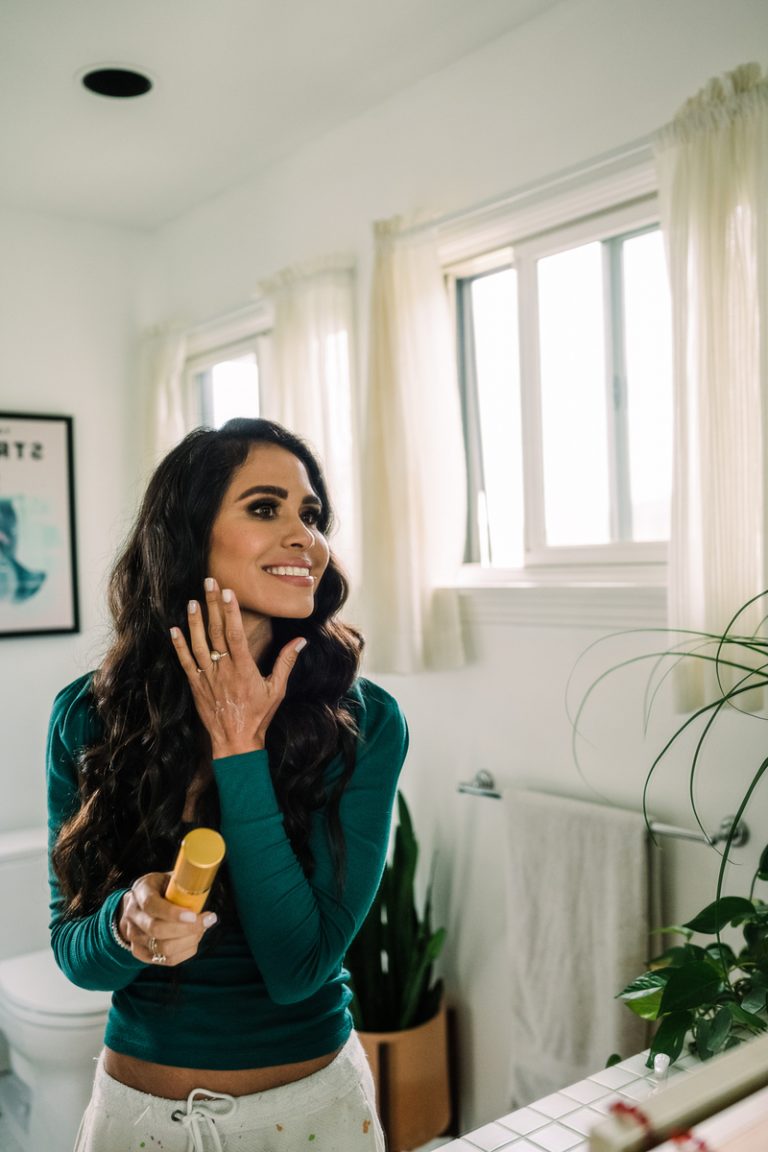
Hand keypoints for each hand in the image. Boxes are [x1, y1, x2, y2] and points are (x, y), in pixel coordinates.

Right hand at [116, 873, 217, 966]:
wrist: (140, 905)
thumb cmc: (162, 889)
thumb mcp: (169, 879)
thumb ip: (183, 883)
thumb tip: (204, 885)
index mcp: (140, 892)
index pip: (151, 905)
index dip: (172, 913)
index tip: (193, 915)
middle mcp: (133, 915)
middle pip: (156, 930)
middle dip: (187, 928)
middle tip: (208, 920)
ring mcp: (134, 936)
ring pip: (163, 948)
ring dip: (189, 940)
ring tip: (203, 928)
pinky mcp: (141, 953)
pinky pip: (167, 960)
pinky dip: (186, 951)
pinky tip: (195, 939)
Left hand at [170, 578, 306, 756]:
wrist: (236, 742)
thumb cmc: (259, 716)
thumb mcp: (278, 689)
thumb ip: (286, 662)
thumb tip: (301, 640)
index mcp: (244, 668)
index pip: (235, 634)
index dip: (230, 611)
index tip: (227, 591)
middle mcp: (223, 670)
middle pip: (215, 632)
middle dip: (212, 605)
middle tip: (208, 582)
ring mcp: (208, 677)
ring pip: (198, 644)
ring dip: (194, 621)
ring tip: (192, 601)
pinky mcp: (196, 686)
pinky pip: (185, 663)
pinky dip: (179, 646)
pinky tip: (174, 630)